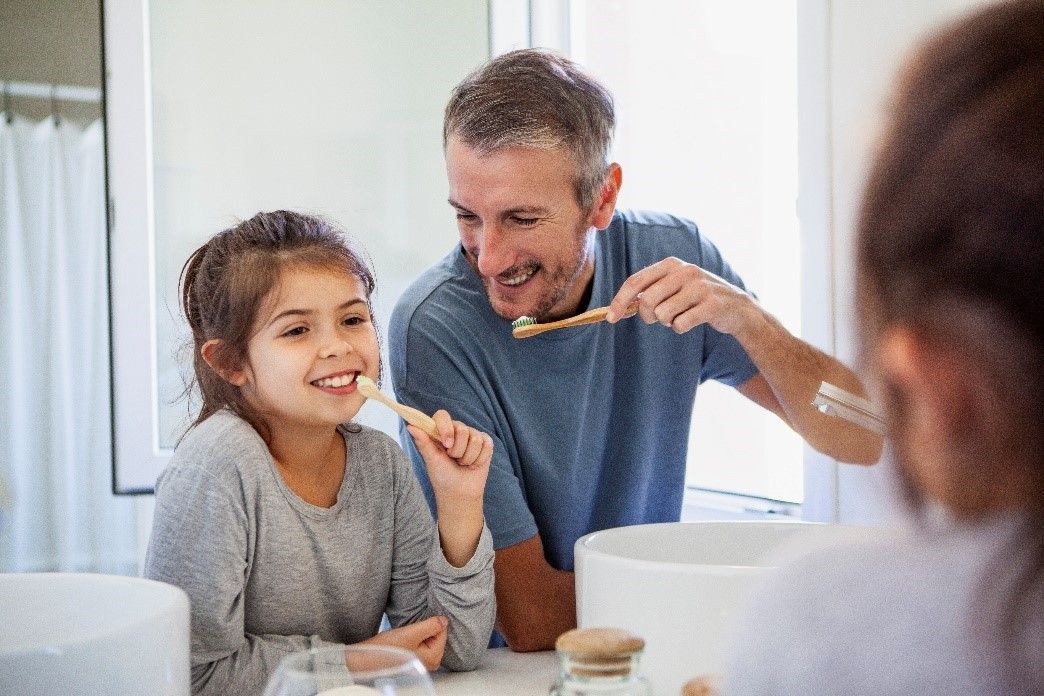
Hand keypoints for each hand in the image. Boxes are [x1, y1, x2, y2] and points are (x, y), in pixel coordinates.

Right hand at [357, 615, 447, 671]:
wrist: (368, 657)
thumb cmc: (388, 648)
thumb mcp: (411, 633)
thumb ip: (431, 626)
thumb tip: (444, 620)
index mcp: (434, 657)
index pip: (442, 631)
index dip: (430, 623)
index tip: (417, 624)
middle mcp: (432, 662)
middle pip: (436, 635)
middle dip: (425, 629)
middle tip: (411, 630)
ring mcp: (424, 661)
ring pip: (428, 638)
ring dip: (419, 633)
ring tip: (406, 634)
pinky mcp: (416, 658)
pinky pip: (422, 642)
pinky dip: (415, 637)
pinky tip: (405, 639)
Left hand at [408, 411, 491, 501]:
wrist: (459, 493)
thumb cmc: (442, 476)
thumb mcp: (431, 460)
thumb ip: (423, 442)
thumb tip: (410, 426)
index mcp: (440, 431)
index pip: (443, 415)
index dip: (446, 428)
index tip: (446, 445)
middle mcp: (456, 430)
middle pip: (463, 429)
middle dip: (458, 450)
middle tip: (453, 459)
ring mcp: (472, 435)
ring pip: (475, 439)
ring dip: (468, 457)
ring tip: (463, 463)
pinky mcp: (485, 443)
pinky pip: (487, 445)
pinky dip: (479, 459)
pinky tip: (473, 464)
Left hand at [606, 257, 757, 336]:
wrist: (736, 308)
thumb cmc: (697, 299)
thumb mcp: (673, 287)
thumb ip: (649, 292)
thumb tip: (618, 308)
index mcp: (671, 264)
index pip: (636, 281)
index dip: (620, 300)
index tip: (611, 318)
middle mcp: (685, 271)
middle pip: (647, 301)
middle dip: (648, 316)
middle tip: (660, 318)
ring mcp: (700, 286)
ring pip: (663, 315)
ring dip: (669, 322)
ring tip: (682, 315)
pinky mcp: (711, 304)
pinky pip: (680, 325)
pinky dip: (682, 328)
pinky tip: (693, 320)